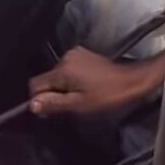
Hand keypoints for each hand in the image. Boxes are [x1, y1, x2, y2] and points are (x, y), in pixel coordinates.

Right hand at [28, 47, 156, 116]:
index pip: (35, 84)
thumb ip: (53, 103)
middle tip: (69, 104)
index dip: (39, 99)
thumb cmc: (108, 94)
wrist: (132, 80)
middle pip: (47, 79)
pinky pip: (68, 69)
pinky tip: (84, 86)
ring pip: (57, 75)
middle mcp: (67, 58)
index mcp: (63, 69)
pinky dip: (71, 79)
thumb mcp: (79, 104)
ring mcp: (76, 54)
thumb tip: (32, 105)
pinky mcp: (84, 55)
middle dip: (53, 93)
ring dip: (63, 87)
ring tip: (80, 95)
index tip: (49, 110)